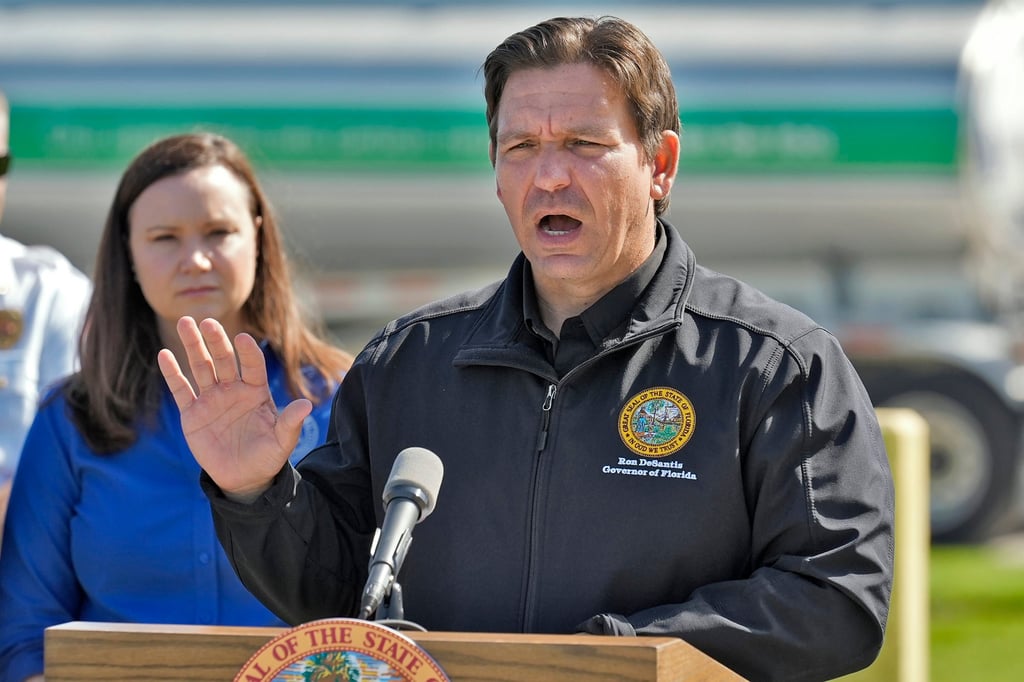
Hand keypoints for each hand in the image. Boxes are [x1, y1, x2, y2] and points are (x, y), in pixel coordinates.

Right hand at [157, 316, 311, 498]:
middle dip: (216, 340)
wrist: (244, 478)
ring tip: (186, 323)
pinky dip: (173, 373)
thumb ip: (290, 422)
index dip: (249, 353)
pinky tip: (164, 355)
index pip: (253, 366)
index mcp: (256, 392)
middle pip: (224, 359)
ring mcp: (212, 399)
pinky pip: (181, 390)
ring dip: (193, 346)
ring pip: (201, 367)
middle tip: (207, 321)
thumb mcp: (282, 441)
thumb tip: (305, 406)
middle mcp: (233, 389)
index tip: (243, 339)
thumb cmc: (267, 456)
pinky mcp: (193, 413)